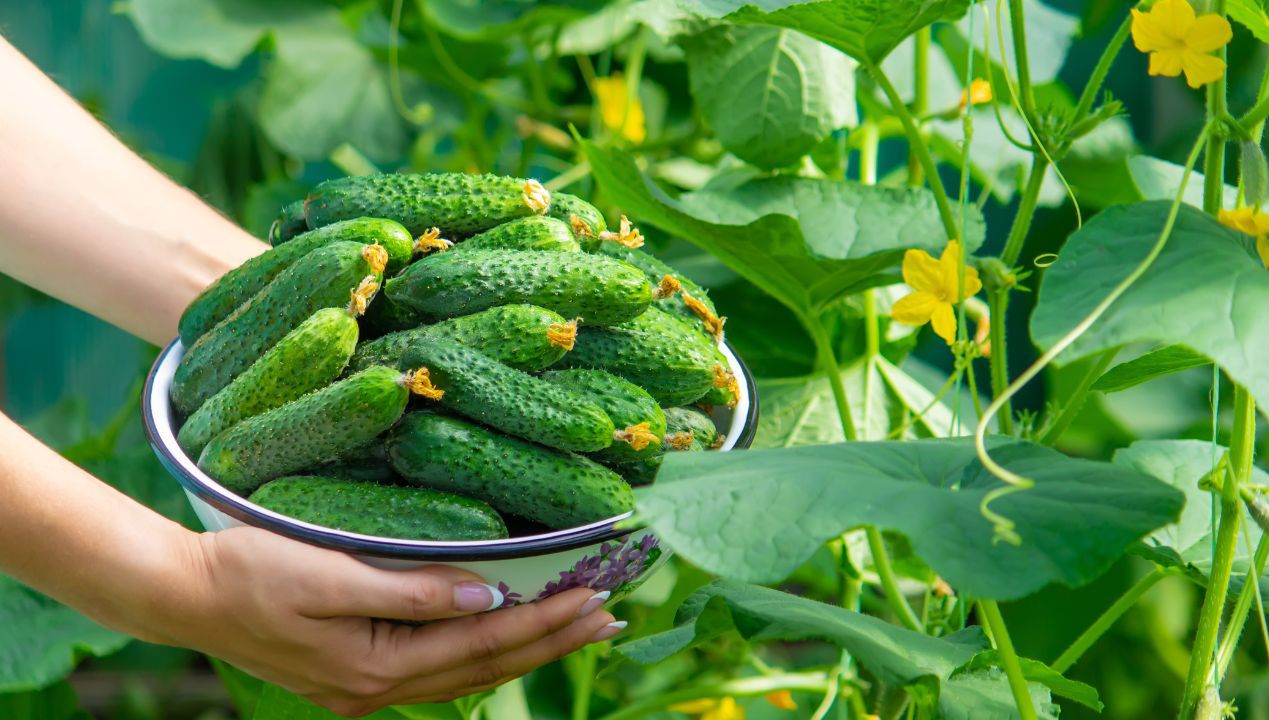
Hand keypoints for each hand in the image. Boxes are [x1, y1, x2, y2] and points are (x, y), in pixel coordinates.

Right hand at [168, 527, 620, 716]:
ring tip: (576, 629)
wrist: (185, 596)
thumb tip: (489, 597)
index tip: (597, 597)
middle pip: (487, 668)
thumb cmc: (251, 571)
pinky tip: (504, 643)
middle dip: (552, 642)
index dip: (544, 623)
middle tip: (611, 616)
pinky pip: (439, 673)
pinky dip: (482, 658)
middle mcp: (379, 688)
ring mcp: (366, 689)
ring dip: (525, 652)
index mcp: (378, 664)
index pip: (485, 645)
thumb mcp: (330, 573)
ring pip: (467, 676)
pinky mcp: (354, 677)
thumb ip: (412, 590)